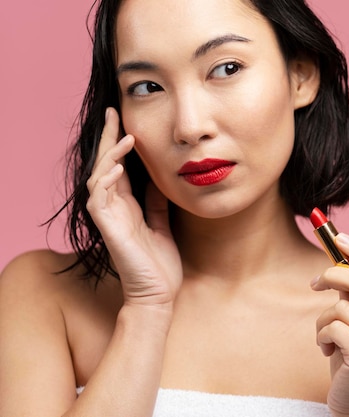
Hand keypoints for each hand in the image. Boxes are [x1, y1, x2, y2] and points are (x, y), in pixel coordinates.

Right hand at [86, 108, 182, 307]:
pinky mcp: (108, 228)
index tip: (126, 119)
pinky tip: (117, 167)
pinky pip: (100, 198)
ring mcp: (109, 216)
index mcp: (127, 204)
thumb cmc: (160, 262)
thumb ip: (157, 201)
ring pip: (99, 176)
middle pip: (105, 164)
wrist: (159, 293)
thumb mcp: (162, 222)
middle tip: (113, 112)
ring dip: (111, 155)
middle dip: (108, 138)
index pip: (119, 166)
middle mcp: (114, 206)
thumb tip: (161, 176)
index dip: (120, 143)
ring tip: (126, 136)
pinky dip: (106, 180)